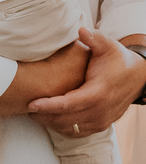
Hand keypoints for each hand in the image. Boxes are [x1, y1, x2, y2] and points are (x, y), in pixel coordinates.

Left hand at [28, 27, 145, 136]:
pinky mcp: (101, 125)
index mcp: (100, 92)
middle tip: (27, 109)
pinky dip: (62, 128)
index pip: (69, 104)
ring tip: (35, 114)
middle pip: (66, 120)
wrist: (137, 75)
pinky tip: (50, 119)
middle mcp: (101, 110)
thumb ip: (94, 38)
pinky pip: (78, 133)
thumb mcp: (107, 46)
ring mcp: (102, 120)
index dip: (49, 106)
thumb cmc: (117, 59)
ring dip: (51, 124)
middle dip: (45, 116)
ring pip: (71, 129)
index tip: (31, 104)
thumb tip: (81, 30)